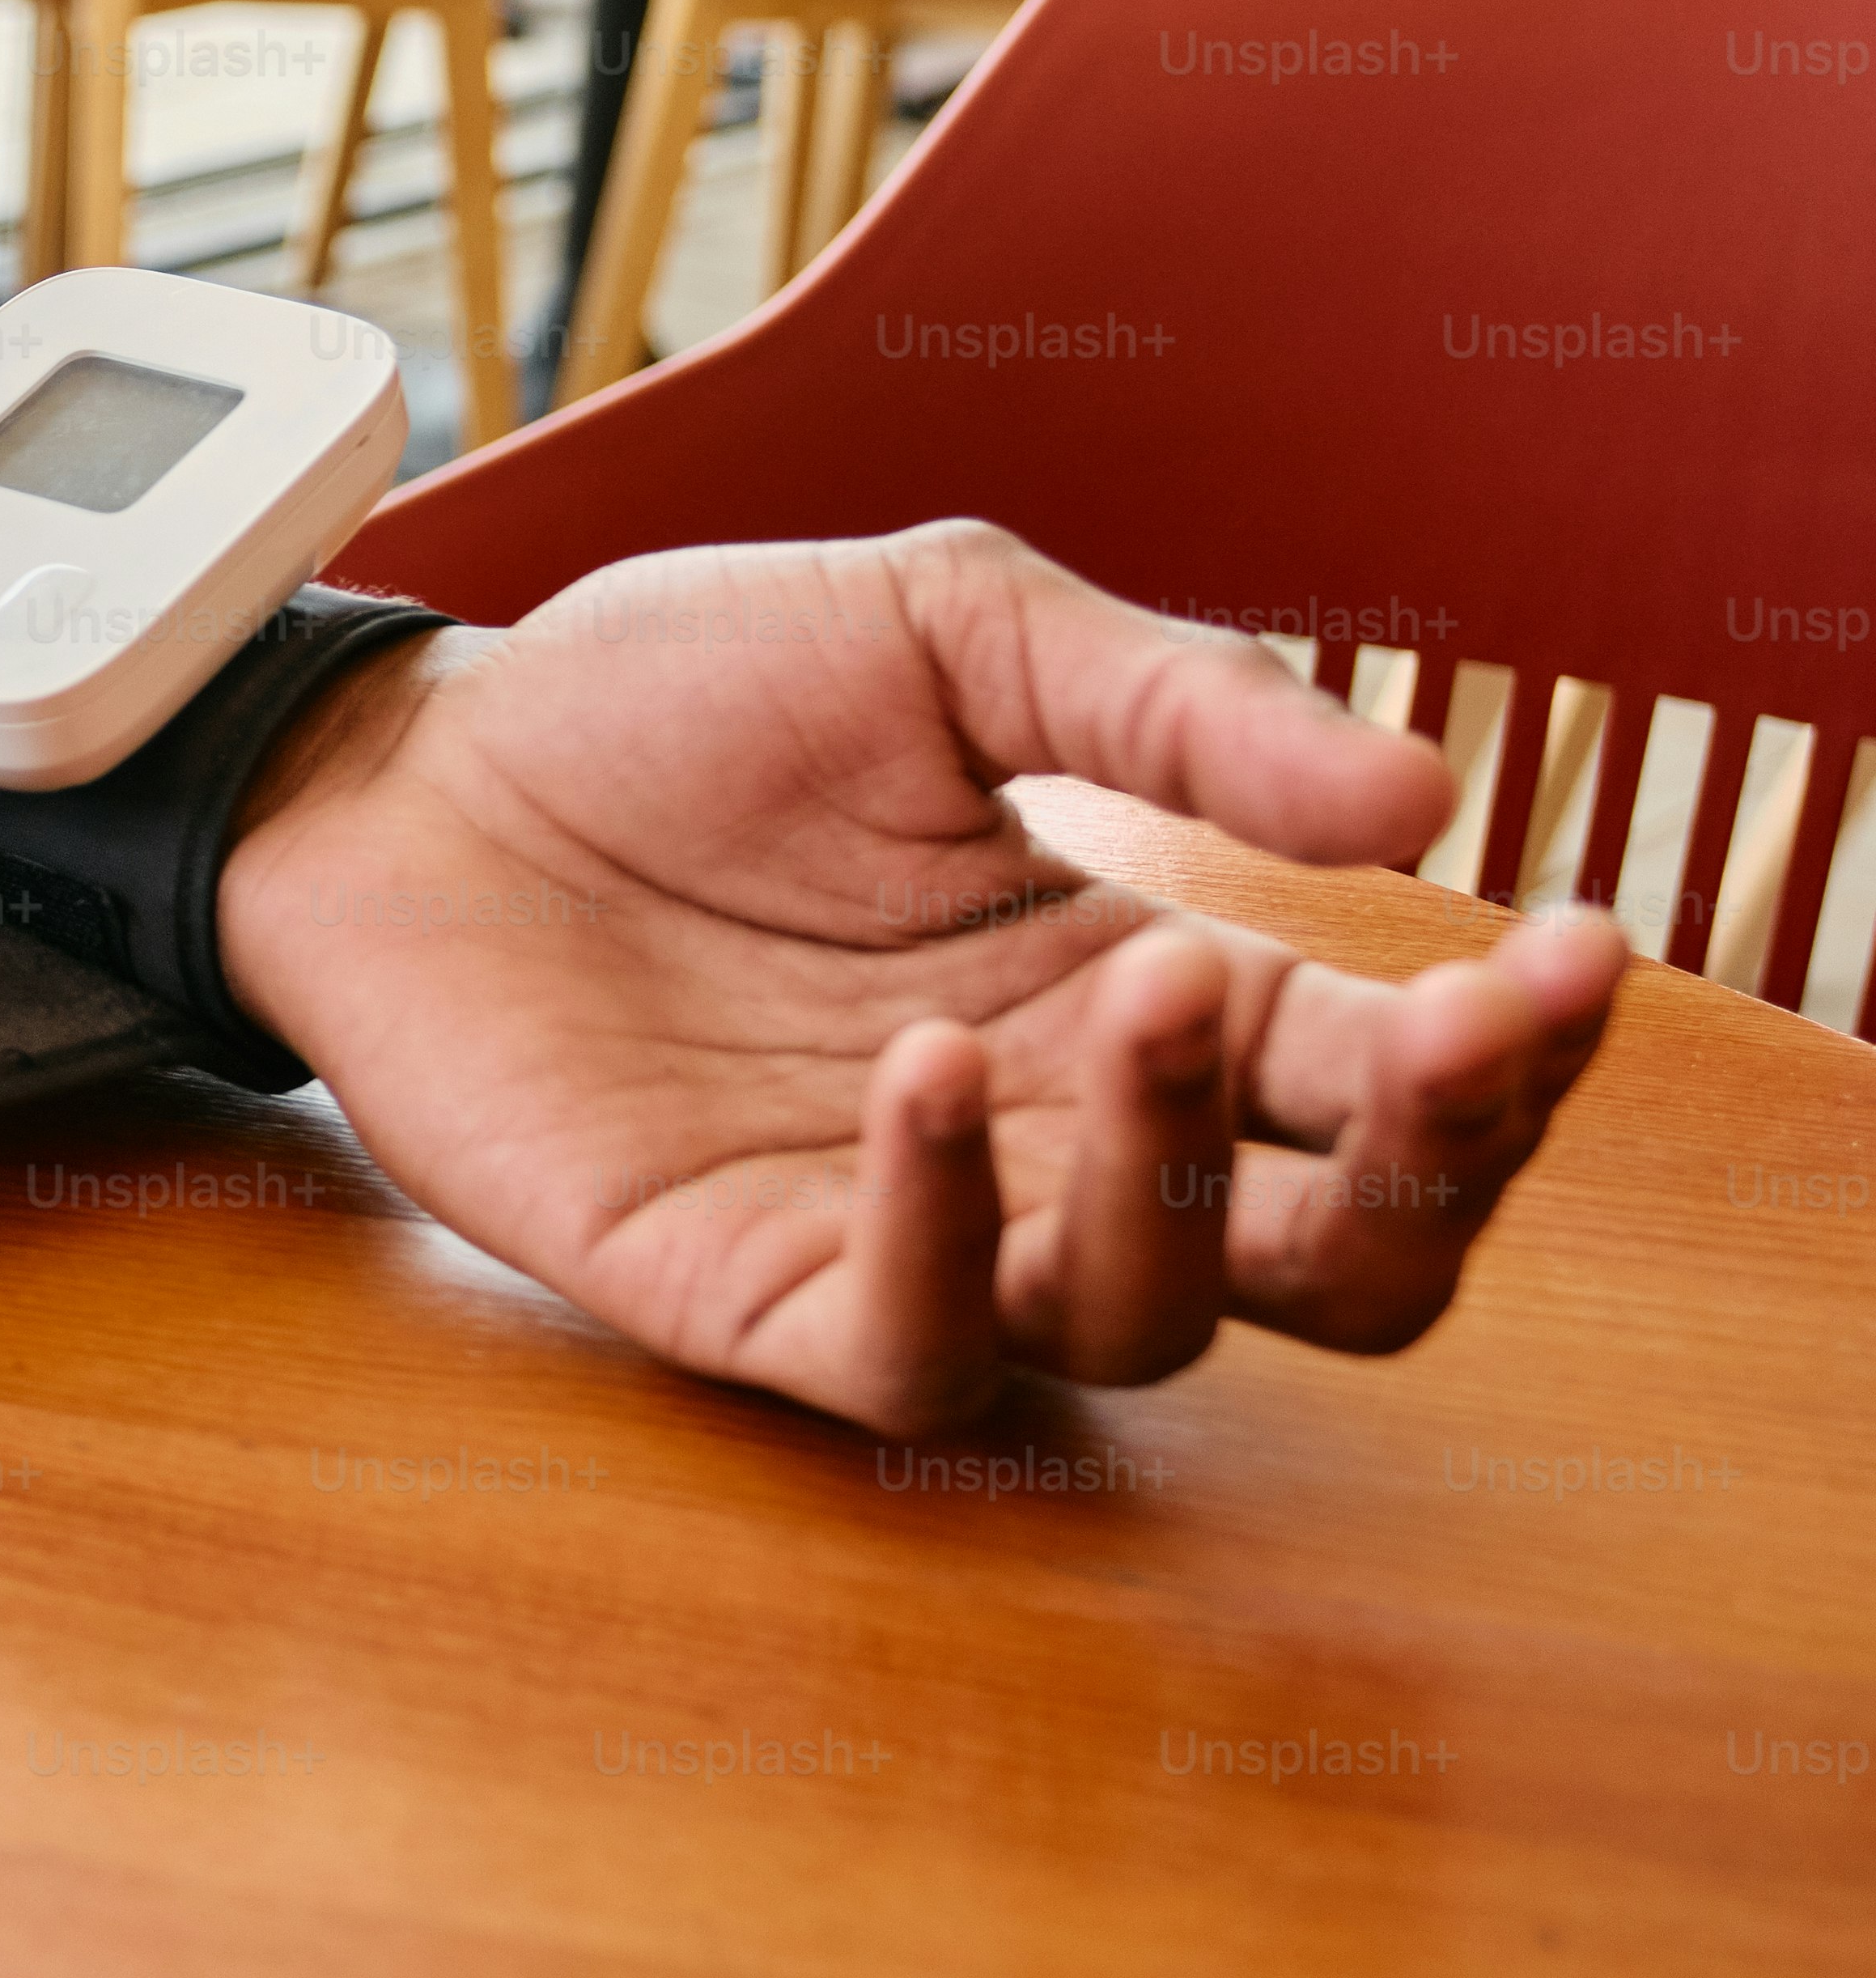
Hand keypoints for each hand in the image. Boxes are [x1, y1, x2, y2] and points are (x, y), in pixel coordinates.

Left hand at [217, 523, 1623, 1434]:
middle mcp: (1053, 1144)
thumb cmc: (662, 702)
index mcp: (1132, 992)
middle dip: (1436, 1170)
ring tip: (1153, 984)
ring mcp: (910, 1235)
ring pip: (1151, 1323)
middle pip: (1341, 1268)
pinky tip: (934, 1070)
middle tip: (1456, 1030)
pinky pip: (913, 1348)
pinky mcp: (748, 1296)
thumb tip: (1424, 796)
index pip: (1394, 1089)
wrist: (409, 762)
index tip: (1570, 946)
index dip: (1514, 1050)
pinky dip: (954, 1229)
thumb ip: (1170, 699)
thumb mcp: (941, 629)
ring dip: (1188, 1169)